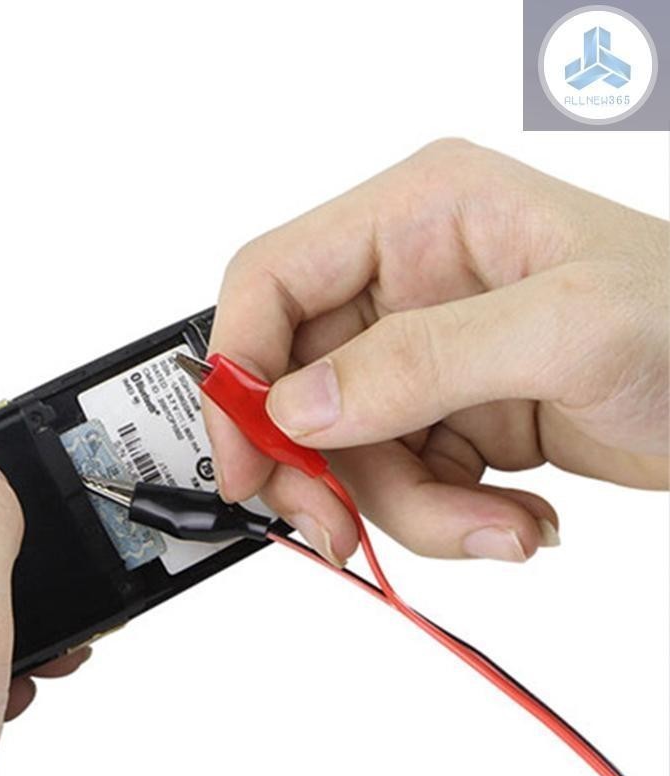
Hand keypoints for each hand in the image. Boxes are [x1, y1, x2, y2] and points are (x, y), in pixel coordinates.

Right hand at [207, 139, 668, 563]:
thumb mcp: (567, 328)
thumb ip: (422, 362)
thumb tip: (298, 408)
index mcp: (417, 218)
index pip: (272, 281)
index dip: (239, 369)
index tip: (244, 457)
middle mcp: (405, 284)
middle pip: (296, 386)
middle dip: (317, 469)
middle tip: (337, 528)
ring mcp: (424, 358)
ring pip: (347, 454)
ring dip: (406, 510)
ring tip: (493, 526)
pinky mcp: (445, 417)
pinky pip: (399, 485)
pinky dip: (446, 521)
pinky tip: (515, 519)